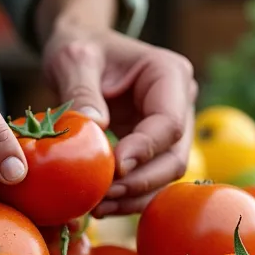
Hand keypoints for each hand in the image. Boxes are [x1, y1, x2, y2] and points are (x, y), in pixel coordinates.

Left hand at [42, 24, 195, 215]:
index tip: (114, 167)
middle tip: (103, 197)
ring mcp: (172, 127)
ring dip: (135, 196)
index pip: (168, 123)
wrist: (83, 48)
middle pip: (175, 156)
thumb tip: (94, 126)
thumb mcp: (73, 59)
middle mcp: (180, 102)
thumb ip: (82, 90)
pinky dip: (129, 195)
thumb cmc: (80, 47)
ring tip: (99, 207)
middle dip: (141, 182)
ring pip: (166, 174)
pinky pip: (150, 177)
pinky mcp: (156, 146)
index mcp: (169, 74)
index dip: (145, 150)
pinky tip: (102, 205)